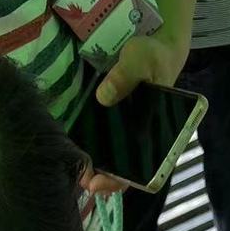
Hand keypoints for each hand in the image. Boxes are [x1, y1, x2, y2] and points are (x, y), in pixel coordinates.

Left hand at [82, 30, 191, 195]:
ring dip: (93, 167)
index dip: (119, 180)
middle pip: (122, 170)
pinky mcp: (114, 121)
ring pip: (111, 158)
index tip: (98, 183)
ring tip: (74, 170)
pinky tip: (74, 149)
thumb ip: (125, 75)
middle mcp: (141, 138)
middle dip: (101, 179)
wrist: (155, 47)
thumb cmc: (153, 56)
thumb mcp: (141, 59)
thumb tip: (104, 96)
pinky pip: (101, 139)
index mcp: (156, 133)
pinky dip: (89, 147)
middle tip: (81, 181)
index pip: (141, 169)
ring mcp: (126, 131)